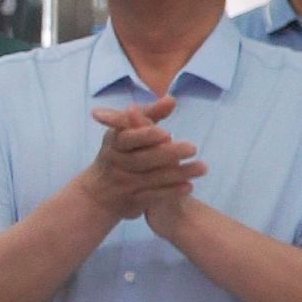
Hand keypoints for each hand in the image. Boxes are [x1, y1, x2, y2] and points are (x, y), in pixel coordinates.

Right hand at [75, 98, 202, 223]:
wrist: (98, 192)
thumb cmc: (119, 152)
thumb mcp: (127, 131)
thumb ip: (150, 114)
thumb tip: (171, 99)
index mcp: (114, 142)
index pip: (127, 138)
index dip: (145, 136)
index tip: (166, 133)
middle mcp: (116, 163)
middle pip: (142, 159)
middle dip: (168, 154)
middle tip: (193, 148)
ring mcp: (123, 184)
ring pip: (151, 178)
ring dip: (178, 173)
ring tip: (202, 167)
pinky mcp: (131, 202)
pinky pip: (152, 197)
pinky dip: (171, 192)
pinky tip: (189, 186)